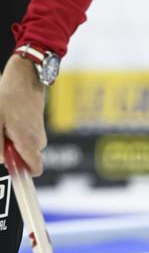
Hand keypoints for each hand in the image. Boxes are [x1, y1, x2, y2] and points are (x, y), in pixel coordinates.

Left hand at [0, 55, 46, 175]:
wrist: (26, 79)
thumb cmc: (8, 98)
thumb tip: (2, 160)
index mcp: (30, 142)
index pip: (34, 170)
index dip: (21, 173)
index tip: (10, 168)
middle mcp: (38, 141)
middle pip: (25, 160)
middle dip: (11, 153)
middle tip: (1, 134)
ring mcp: (39, 134)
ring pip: (24, 148)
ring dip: (12, 142)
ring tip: (4, 124)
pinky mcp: (36, 127)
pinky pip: (25, 139)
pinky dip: (15, 134)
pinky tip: (9, 119)